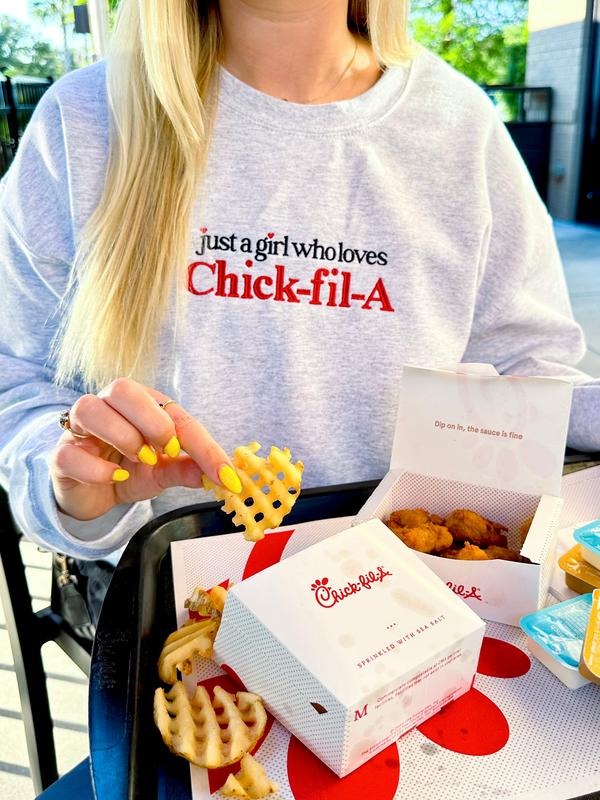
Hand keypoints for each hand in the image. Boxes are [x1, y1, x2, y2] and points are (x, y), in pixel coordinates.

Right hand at [50, 378, 240, 520]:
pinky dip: (97, 468)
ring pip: (91, 409)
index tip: (226, 475)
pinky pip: (71, 451)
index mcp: (141, 405)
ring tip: (140, 461)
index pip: (176, 415)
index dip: (204, 446)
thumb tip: (220, 477)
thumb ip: (186, 470)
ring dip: (123, 437)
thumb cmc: (127, 471)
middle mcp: (109, 407)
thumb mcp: (162, 473)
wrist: (91, 496)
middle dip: (152, 420)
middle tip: (167, 450)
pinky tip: (115, 478)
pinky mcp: (61, 454)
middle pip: (123, 388)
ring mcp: (81, 428)